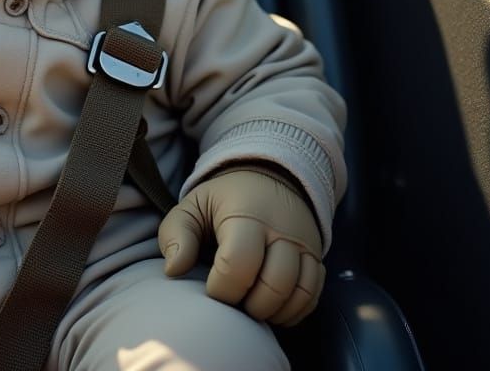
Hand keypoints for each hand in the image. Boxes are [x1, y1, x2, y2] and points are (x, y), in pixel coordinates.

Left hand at [158, 166, 323, 325]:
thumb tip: (173, 270)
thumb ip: (176, 234)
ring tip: (250, 304)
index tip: (210, 288)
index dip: (221, 289)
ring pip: (297, 294)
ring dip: (272, 312)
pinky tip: (271, 307)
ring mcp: (304, 246)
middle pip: (273, 286)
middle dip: (248, 306)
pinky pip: (312, 297)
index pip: (238, 265)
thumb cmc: (224, 199)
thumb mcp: (192, 206)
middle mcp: (282, 232)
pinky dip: (293, 311)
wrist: (268, 177)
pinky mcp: (316, 260)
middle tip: (232, 300)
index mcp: (246, 216)